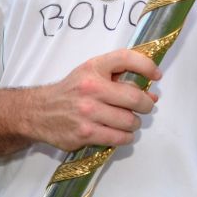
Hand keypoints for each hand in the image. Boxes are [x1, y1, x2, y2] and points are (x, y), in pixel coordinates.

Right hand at [32, 49, 160, 151]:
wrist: (39, 111)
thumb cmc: (72, 90)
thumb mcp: (91, 74)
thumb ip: (120, 79)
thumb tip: (151, 95)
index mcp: (93, 68)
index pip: (125, 58)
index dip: (146, 65)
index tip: (156, 75)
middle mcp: (91, 87)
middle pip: (134, 97)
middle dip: (146, 104)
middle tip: (144, 107)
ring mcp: (88, 112)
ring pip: (129, 121)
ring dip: (134, 123)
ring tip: (128, 121)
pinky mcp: (85, 133)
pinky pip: (119, 138)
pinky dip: (125, 137)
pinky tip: (120, 133)